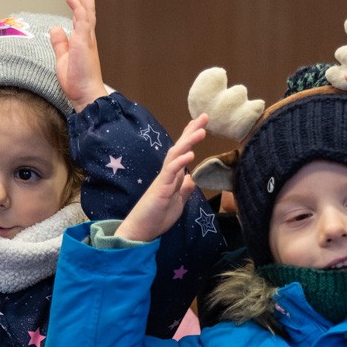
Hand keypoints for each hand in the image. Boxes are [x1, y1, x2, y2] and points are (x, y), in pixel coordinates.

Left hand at [50, 0, 107, 110]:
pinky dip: (79, 9)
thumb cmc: (76, 81)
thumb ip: (60, 43)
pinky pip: (82, 23)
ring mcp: (86, 39)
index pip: (80, 16)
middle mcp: (86, 36)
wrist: (86, 95)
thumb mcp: (63, 58)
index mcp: (82, 39)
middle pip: (86, 7)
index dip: (77, 2)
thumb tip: (55, 28)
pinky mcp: (84, 44)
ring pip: (86, 10)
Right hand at [116, 114, 206, 242]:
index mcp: (172, 176)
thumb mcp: (178, 202)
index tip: (202, 124)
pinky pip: (171, 171)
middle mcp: (168, 173)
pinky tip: (190, 154)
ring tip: (201, 129)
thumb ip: (184, 190)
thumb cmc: (157, 216)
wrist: (141, 230)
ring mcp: (164, 179)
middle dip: (192, 131)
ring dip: (188, 142)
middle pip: (180, 147)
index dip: (191, 138)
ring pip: (175, 155)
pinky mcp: (161, 188)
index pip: (182, 152)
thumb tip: (192, 178)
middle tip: (205, 116)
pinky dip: (180, 161)